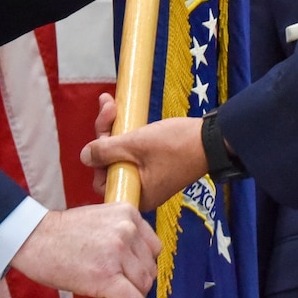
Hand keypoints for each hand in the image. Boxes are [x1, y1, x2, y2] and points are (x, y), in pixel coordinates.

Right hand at [8, 203, 159, 297]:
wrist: (34, 238)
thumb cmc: (61, 233)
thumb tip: (136, 262)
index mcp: (127, 213)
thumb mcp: (100, 219)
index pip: (153, 246)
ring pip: (144, 284)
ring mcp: (118, 253)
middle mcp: (127, 230)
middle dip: (138, 280)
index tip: (132, 272)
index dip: (143, 263)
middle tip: (121, 286)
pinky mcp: (107, 277)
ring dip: (134, 295)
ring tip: (117, 297)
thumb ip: (121, 232)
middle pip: (150, 267)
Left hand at [82, 113, 208, 211]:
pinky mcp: (156, 164)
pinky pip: (134, 151)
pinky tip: (121, 113)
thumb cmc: (176, 145)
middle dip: (106, 134)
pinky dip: (127, 133)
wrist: (213, 140)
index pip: (103, 180)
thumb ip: (106, 150)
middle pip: (111, 163)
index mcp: (136, 194)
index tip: (102, 136)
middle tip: (109, 108)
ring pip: (121, 153)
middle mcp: (141, 190)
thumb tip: (84, 156)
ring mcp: (149, 177)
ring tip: (112, 103)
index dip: (98, 157)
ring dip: (114, 128)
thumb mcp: (135, 144)